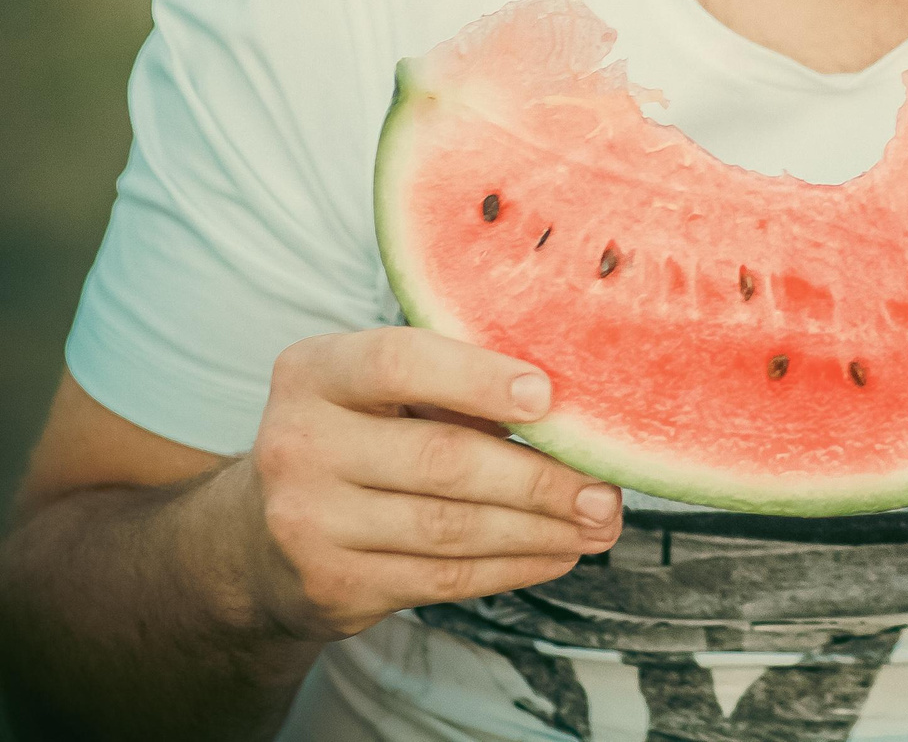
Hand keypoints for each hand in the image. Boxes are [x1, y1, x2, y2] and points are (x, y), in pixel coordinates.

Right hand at [216, 327, 622, 640]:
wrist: (260, 534)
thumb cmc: (357, 436)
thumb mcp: (382, 390)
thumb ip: (454, 382)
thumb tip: (575, 407)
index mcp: (313, 372)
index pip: (400, 362)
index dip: (480, 379)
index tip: (549, 398)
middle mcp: (296, 445)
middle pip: (443, 461)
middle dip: (540, 479)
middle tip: (606, 490)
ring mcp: (307, 523)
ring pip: (451, 529)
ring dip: (541, 530)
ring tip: (599, 524)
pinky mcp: (330, 586)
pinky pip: (442, 579)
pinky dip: (513, 567)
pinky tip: (556, 553)